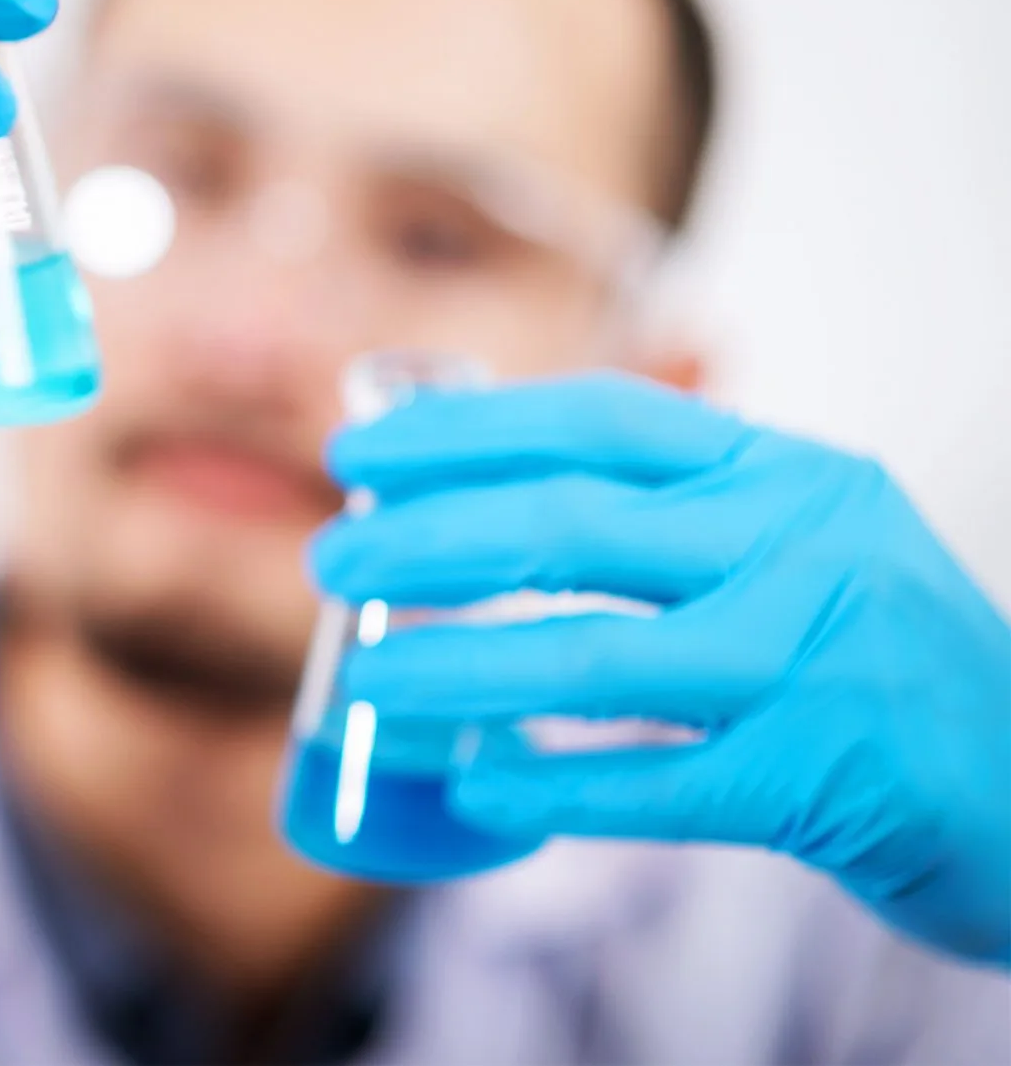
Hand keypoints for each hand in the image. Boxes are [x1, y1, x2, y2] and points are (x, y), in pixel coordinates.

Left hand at [310, 372, 1010, 966]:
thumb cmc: (880, 655)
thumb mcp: (802, 539)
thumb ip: (676, 513)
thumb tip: (477, 500)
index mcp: (786, 472)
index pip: (599, 421)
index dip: (464, 431)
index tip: (360, 454)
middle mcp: (802, 546)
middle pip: (570, 529)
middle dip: (426, 542)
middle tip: (330, 563)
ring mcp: (813, 662)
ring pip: (590, 659)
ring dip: (454, 672)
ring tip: (360, 685)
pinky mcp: (816, 781)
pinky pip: (648, 786)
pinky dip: (550, 790)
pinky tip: (471, 788)